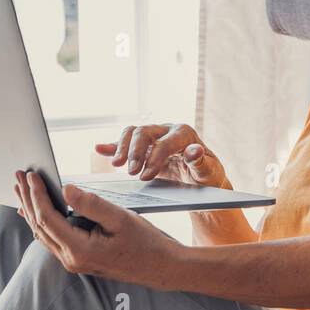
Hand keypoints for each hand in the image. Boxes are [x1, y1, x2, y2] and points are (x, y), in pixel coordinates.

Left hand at [12, 171, 179, 285]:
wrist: (159, 267)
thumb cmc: (144, 242)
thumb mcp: (120, 218)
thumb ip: (91, 204)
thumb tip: (65, 188)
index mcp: (80, 250)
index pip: (48, 218)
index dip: (37, 194)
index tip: (31, 175)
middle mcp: (71, 259)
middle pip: (39, 226)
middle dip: (27, 199)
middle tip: (17, 176)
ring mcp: (73, 262)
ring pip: (42, 233)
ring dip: (31, 209)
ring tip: (21, 188)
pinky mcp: (77, 259)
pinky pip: (52, 238)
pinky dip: (41, 221)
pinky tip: (33, 212)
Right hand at [95, 124, 230, 187]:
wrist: (201, 178)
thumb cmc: (207, 175)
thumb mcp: (210, 172)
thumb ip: (201, 162)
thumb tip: (196, 150)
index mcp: (184, 134)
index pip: (165, 142)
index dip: (155, 158)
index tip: (146, 176)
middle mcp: (167, 131)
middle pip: (145, 132)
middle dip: (136, 151)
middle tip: (131, 172)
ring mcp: (154, 137)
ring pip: (133, 133)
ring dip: (122, 147)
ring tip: (117, 165)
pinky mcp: (143, 147)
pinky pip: (125, 142)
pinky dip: (112, 145)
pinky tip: (99, 149)